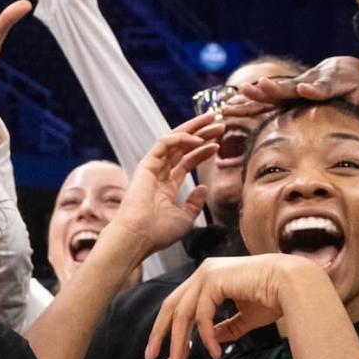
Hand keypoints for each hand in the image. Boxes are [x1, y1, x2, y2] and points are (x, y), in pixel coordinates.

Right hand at [105, 113, 220, 257]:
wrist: (139, 237)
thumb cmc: (158, 233)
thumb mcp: (185, 219)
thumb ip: (194, 203)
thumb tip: (203, 188)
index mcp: (165, 187)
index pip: (186, 161)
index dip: (203, 151)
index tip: (218, 144)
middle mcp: (158, 175)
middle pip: (182, 147)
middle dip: (201, 133)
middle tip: (220, 123)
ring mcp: (151, 169)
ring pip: (174, 141)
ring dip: (195, 129)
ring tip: (214, 121)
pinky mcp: (145, 165)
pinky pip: (163, 144)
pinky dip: (181, 139)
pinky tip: (198, 139)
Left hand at [144, 251, 324, 358]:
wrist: (293, 285)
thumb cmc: (274, 298)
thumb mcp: (244, 318)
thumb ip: (226, 328)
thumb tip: (210, 342)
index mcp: (209, 277)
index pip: (179, 304)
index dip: (167, 328)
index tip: (161, 351)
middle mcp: (204, 272)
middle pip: (171, 306)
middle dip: (160, 334)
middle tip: (152, 358)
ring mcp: (207, 273)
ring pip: (182, 313)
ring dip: (179, 341)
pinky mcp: (214, 280)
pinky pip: (202, 315)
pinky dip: (205, 336)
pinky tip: (215, 352)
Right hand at [239, 54, 358, 124]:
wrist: (340, 70)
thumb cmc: (355, 86)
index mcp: (327, 84)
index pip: (320, 86)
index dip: (314, 88)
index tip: (306, 89)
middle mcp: (307, 84)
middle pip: (290, 86)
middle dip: (277, 87)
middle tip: (262, 87)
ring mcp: (293, 89)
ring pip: (272, 92)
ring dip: (255, 96)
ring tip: (238, 98)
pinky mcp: (283, 95)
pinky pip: (263, 101)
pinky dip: (247, 105)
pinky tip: (227, 110)